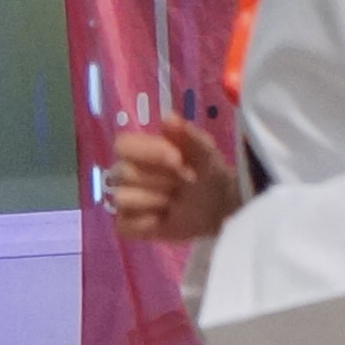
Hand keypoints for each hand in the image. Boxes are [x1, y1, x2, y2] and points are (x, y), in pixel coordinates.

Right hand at [105, 119, 243, 244]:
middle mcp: (127, 173)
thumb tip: (168, 118)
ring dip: (155, 201)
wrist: (221, 209)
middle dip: (162, 180)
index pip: (123, 145)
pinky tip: (164, 219)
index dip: (148, 152)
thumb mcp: (206, 153)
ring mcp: (126, 201)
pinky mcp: (128, 226)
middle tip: (186, 183)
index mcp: (141, 150)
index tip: (177, 160)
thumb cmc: (209, 175)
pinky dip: (147, 224)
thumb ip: (188, 136)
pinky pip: (124, 225)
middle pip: (125, 173)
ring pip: (123, 198)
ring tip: (175, 203)